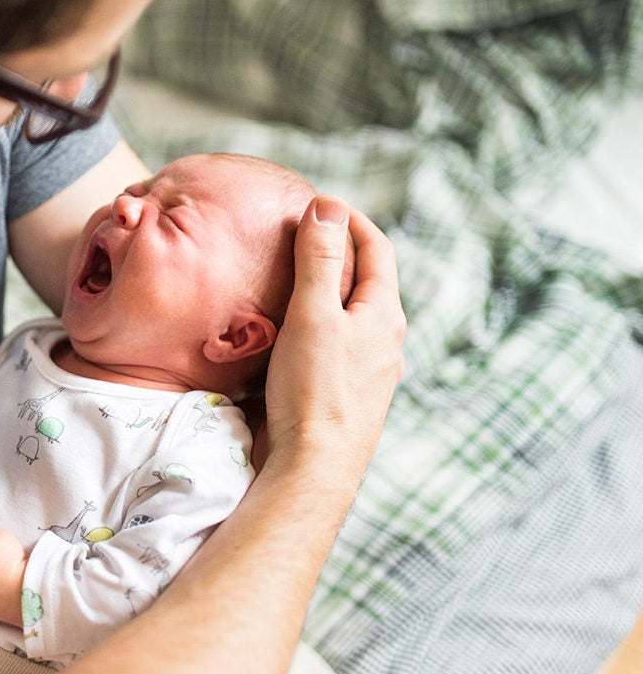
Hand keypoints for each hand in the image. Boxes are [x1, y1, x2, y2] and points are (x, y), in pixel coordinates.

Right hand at [263, 195, 405, 483]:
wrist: (312, 470)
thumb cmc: (314, 391)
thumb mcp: (314, 315)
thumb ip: (319, 260)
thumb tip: (327, 207)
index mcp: (384, 316)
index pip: (378, 250)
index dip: (350, 221)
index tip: (319, 204)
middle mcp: (384, 343)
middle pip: (366, 282)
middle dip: (337, 253)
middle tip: (300, 235)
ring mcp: (367, 373)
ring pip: (350, 317)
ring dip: (325, 292)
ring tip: (290, 279)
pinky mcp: (344, 397)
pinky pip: (335, 346)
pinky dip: (315, 325)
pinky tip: (288, 334)